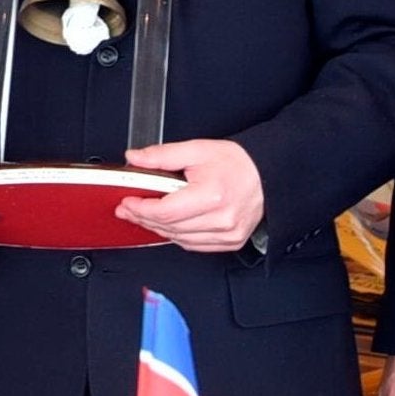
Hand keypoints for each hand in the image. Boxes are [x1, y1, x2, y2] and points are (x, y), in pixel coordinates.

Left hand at [116, 139, 263, 251]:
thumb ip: (162, 155)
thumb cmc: (238, 163)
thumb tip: (135, 158)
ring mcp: (227, 234)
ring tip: (143, 216)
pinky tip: (167, 226)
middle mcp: (221, 219)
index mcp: (212, 196)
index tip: (126, 201)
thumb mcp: (197, 150)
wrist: (268, 174)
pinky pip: (194, 245)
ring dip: (157, 229)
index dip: (141, 207)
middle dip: (143, 218)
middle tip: (127, 209)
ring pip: (179, 239)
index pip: (165, 210)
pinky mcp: (230, 242)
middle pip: (169, 227)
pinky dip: (177, 237)